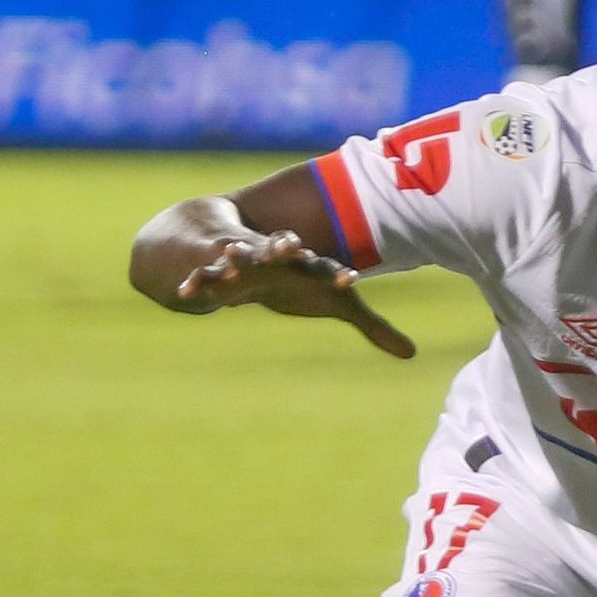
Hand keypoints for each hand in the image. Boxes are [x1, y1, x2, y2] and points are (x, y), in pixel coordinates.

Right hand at [175, 231, 414, 358]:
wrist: (232, 245)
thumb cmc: (291, 281)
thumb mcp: (329, 303)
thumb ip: (370, 324)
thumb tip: (412, 353)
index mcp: (306, 264)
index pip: (325, 267)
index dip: (336, 274)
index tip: (349, 281)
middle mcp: (274, 255)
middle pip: (281, 248)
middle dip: (284, 246)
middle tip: (292, 243)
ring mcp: (241, 257)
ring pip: (239, 255)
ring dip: (237, 257)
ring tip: (231, 260)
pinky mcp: (209, 266)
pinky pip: (202, 277)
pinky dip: (194, 284)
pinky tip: (184, 293)